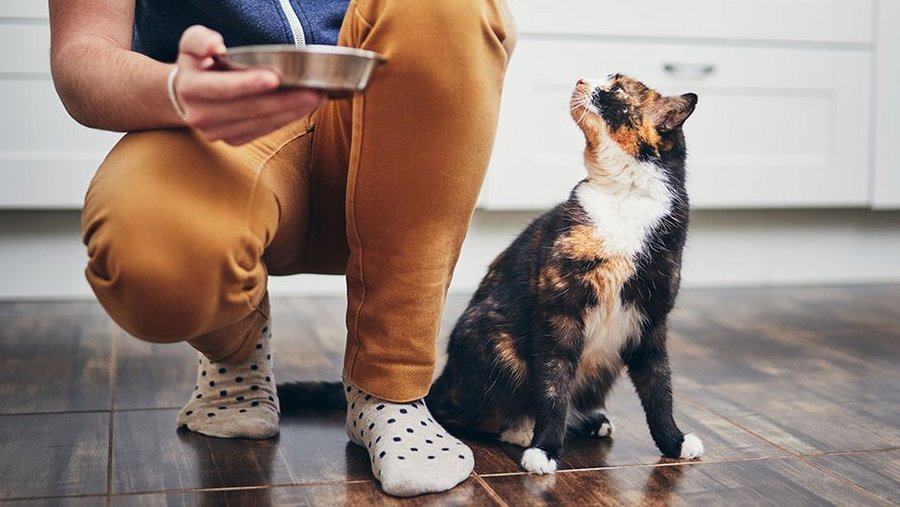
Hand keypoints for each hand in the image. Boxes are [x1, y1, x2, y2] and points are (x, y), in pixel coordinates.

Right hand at [173, 25, 326, 144]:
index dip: (248, 84)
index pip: (222, 88)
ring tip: (317, 98)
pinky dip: (286, 120)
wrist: (186, 96)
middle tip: (314, 91)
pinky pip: (264, 130)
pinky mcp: (233, 140)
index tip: (275, 77)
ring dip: (292, 112)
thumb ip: (200, 40)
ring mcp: (218, 132)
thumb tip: (216, 45)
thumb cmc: (197, 64)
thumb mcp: (191, 44)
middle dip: (285, 100)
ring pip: (261, 122)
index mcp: (191, 88)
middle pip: (250, 109)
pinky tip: (304, 108)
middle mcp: (202, 115)